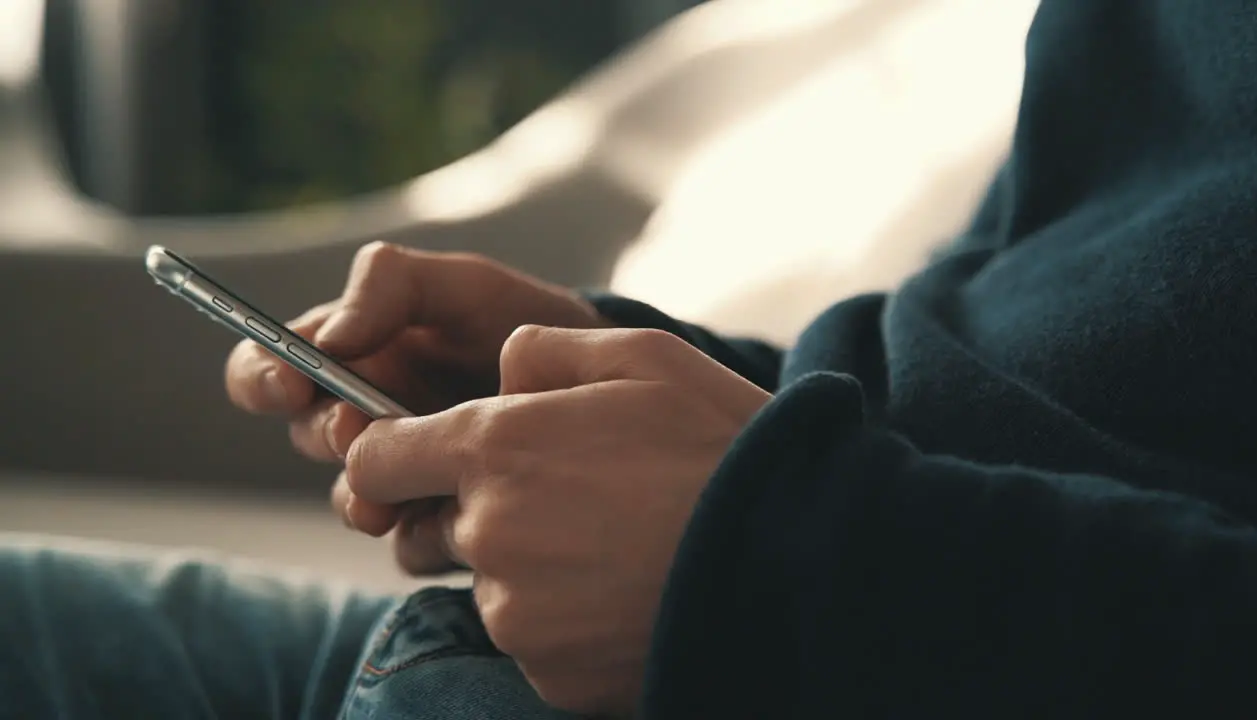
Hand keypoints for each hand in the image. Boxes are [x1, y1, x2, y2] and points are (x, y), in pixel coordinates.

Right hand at [224, 242, 604, 573]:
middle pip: (305, 436)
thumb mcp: (461, 285)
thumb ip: (390, 286)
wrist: (599, 384)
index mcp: (350, 357)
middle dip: (326, 434)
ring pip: (350, 499)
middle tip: (358, 431)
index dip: (263, 376)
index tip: (291, 382)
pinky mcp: (438, 523)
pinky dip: (420, 535)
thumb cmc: (522, 323)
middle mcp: (361, 419)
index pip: (266, 369)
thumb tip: (330, 337)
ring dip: (361, 497)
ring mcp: (399, 475)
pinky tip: (452, 518)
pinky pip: (406, 544)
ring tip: (389, 496)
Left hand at [343, 325, 771, 713]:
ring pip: (489, 584)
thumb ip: (547, 350)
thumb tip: (499, 369)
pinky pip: (532, 640)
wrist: (797, 559)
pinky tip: (626, 594)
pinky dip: (565, 622)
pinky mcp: (548, 671)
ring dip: (530, 568)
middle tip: (570, 501)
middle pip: (434, 525)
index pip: (375, 459)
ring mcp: (516, 612)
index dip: (396, 455)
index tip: (431, 459)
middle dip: (482, 510)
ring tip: (615, 548)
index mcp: (497, 446)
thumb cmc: (722, 448)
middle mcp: (489, 531)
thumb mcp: (645, 357)